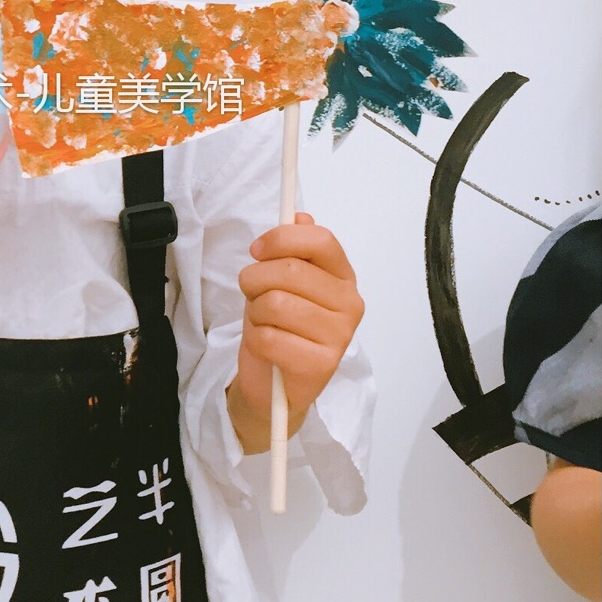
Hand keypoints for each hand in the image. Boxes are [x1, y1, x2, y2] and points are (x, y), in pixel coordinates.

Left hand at [227, 213, 364, 452]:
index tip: (256, 250)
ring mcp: (339, 336)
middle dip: (255, 279)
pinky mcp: (322, 365)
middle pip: (290, 270)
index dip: (281, 239)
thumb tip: (300, 216)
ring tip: (263, 323)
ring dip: (255, 313)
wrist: (274, 384)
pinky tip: (268, 348)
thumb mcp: (280, 281)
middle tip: (252, 294)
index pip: (320, 240)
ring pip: (275, 303)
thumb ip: (292, 249)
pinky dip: (257, 341)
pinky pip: (270, 337)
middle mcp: (349, 303)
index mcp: (343, 276)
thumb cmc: (278, 325)